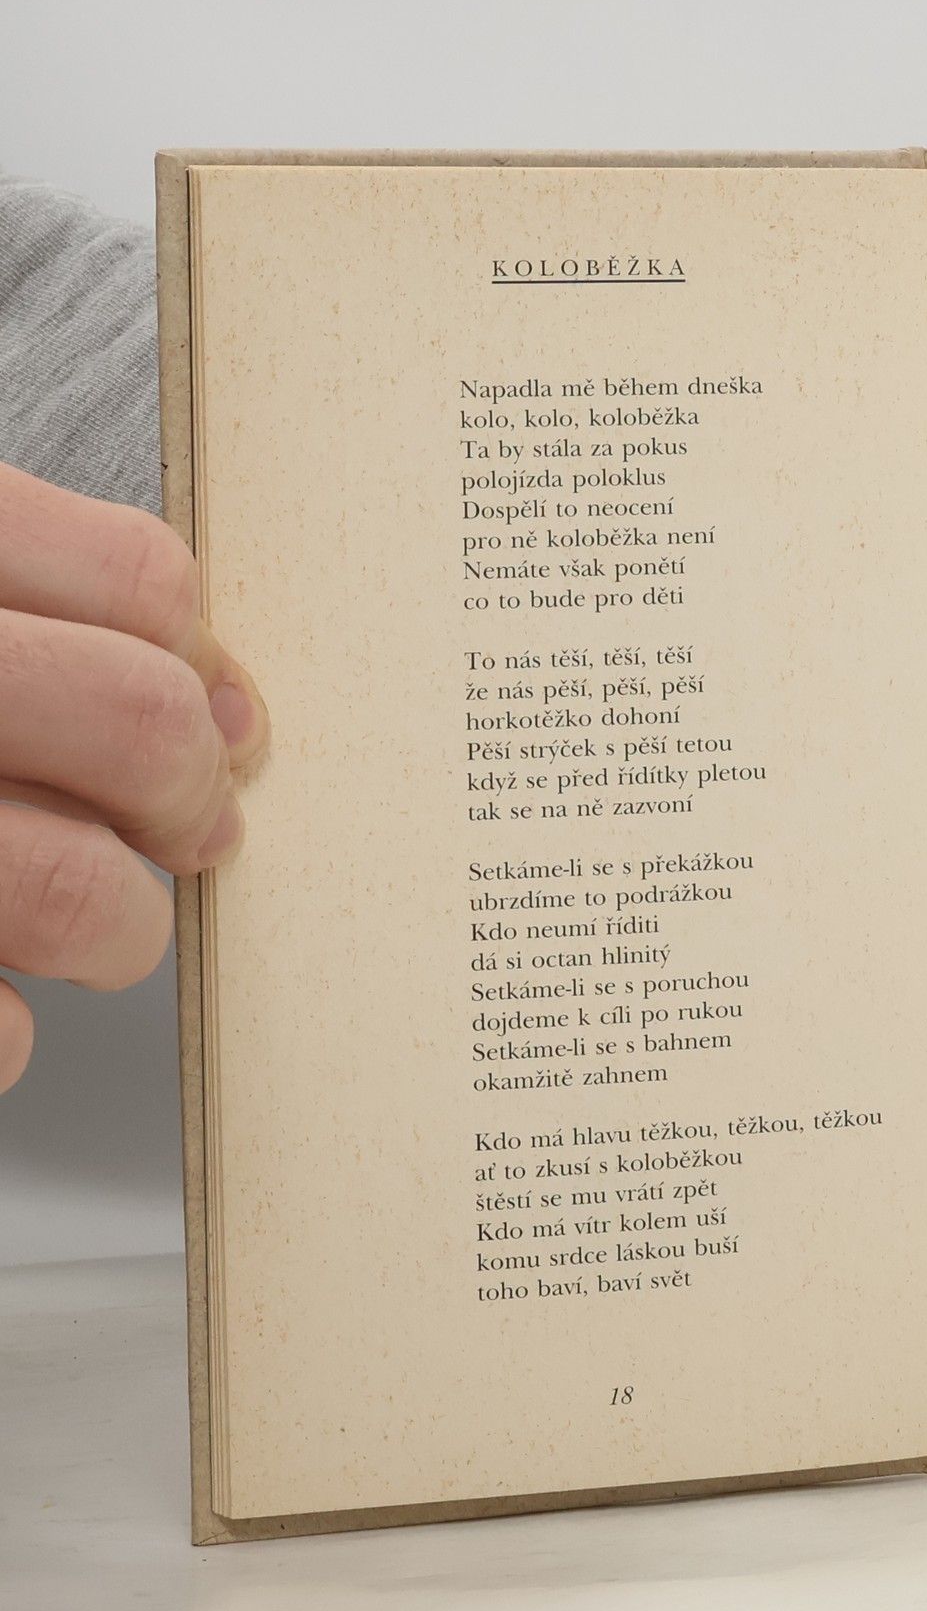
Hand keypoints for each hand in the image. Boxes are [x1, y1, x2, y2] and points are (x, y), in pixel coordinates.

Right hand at [0, 462, 267, 1091]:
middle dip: (191, 798)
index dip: (206, 661)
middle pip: (141, 723)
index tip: (222, 716)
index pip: (139, 580)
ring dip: (120, 927)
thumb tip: (214, 697)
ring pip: (75, 892)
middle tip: (190, 830)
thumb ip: (34, 604)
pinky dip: (7, 1030)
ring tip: (97, 924)